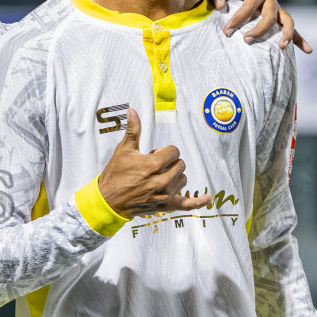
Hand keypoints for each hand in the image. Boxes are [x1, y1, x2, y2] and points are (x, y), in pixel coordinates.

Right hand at [97, 109, 211, 217]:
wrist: (108, 200)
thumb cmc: (115, 175)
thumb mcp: (123, 150)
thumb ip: (133, 130)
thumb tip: (132, 111)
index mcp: (154, 164)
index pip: (174, 151)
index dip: (164, 151)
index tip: (152, 155)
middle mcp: (163, 179)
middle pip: (180, 164)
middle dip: (169, 163)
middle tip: (152, 168)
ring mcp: (166, 193)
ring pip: (183, 179)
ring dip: (175, 177)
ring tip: (157, 179)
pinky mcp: (167, 205)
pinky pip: (188, 204)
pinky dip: (199, 201)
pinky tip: (208, 197)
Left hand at [207, 0, 310, 52]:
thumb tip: (220, 5)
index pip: (250, 6)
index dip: (238, 19)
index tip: (227, 31)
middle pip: (270, 15)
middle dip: (259, 29)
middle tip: (246, 40)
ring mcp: (276, 8)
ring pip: (287, 21)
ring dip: (287, 34)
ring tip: (281, 47)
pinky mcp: (277, 17)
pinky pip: (290, 28)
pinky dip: (300, 39)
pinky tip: (307, 50)